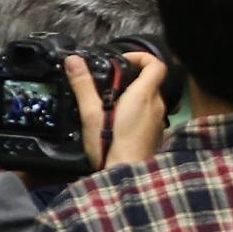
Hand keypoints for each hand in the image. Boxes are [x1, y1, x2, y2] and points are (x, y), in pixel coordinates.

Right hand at [69, 52, 169, 169]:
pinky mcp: (157, 135)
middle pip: (151, 82)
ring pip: (149, 100)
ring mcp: (159, 121)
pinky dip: (137, 113)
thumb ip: (83, 85)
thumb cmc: (109, 143)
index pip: (156, 64)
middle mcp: (157, 105)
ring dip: (133, 98)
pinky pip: (149, 116)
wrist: (127, 175)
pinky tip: (118, 125)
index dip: (142, 57)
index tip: (123, 61)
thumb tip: (73, 59)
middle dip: (131, 79)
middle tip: (109, 85)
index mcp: (145, 95)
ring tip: (109, 106)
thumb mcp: (91, 113)